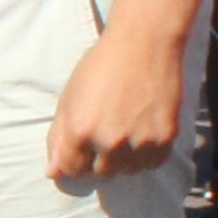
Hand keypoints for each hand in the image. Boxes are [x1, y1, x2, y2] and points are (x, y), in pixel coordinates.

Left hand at [45, 16, 193, 184]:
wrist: (143, 45)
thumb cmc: (100, 67)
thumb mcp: (68, 99)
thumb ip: (58, 139)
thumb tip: (52, 173)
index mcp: (80, 131)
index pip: (72, 169)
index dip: (76, 159)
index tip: (82, 147)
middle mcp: (109, 141)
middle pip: (101, 173)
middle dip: (100, 158)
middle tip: (106, 133)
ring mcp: (139, 142)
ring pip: (128, 171)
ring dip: (124, 159)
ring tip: (125, 130)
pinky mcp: (165, 138)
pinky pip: (152, 163)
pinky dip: (146, 154)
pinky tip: (142, 131)